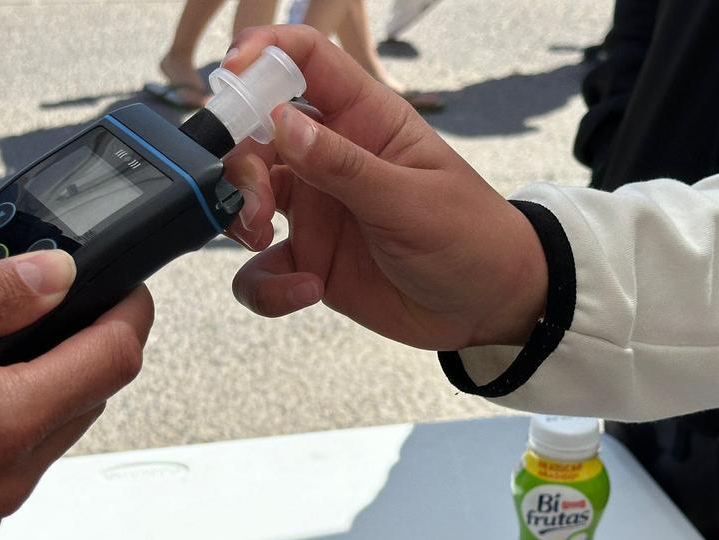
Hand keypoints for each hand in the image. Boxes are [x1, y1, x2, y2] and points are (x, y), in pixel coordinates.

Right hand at [220, 25, 546, 350]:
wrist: (488, 307)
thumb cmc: (469, 237)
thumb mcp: (410, 200)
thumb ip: (343, 165)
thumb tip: (280, 120)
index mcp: (365, 120)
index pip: (307, 60)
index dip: (264, 53)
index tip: (230, 76)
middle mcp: (331, 157)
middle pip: (258, 134)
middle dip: (240, 165)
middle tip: (252, 207)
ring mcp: (316, 207)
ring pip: (246, 195)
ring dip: (239, 217)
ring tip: (264, 242)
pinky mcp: (309, 257)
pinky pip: (260, 266)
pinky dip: (267, 284)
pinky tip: (306, 292)